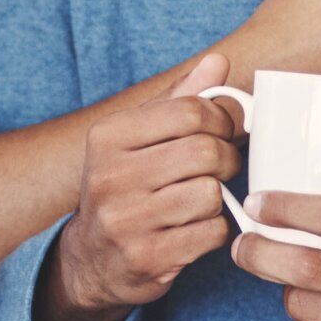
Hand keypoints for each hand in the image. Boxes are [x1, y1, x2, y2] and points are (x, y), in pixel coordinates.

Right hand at [36, 54, 238, 320]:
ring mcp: (126, 220)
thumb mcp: (139, 137)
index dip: (221, 119)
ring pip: (210, 193)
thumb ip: (179, 99)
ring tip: (202, 197)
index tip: (223, 131)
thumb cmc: (126, 185)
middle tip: (222, 165)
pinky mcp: (146, 258)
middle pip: (205, 151)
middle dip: (227, 158)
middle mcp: (110, 176)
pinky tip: (196, 227)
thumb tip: (217, 62)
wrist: (93, 258)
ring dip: (218, 197)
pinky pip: (211, 232)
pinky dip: (214, 229)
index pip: (190, 111)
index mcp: (107, 136)